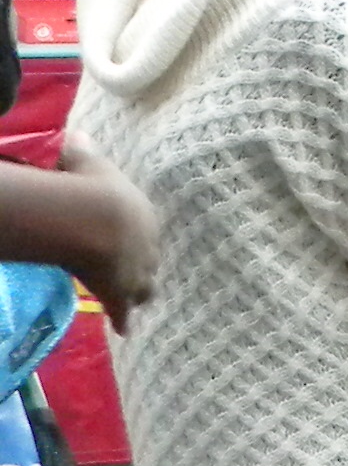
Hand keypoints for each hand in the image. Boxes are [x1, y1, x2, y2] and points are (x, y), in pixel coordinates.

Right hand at [52, 142, 158, 326]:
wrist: (96, 219)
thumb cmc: (94, 187)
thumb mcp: (90, 162)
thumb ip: (85, 150)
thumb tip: (79, 134)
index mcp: (145, 217)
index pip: (144, 230)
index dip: (134, 236)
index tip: (125, 238)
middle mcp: (149, 248)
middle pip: (150, 261)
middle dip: (142, 265)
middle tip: (131, 269)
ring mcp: (138, 274)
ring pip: (145, 289)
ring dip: (139, 294)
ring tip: (135, 302)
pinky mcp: (121, 295)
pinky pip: (124, 314)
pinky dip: (124, 322)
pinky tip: (125, 331)